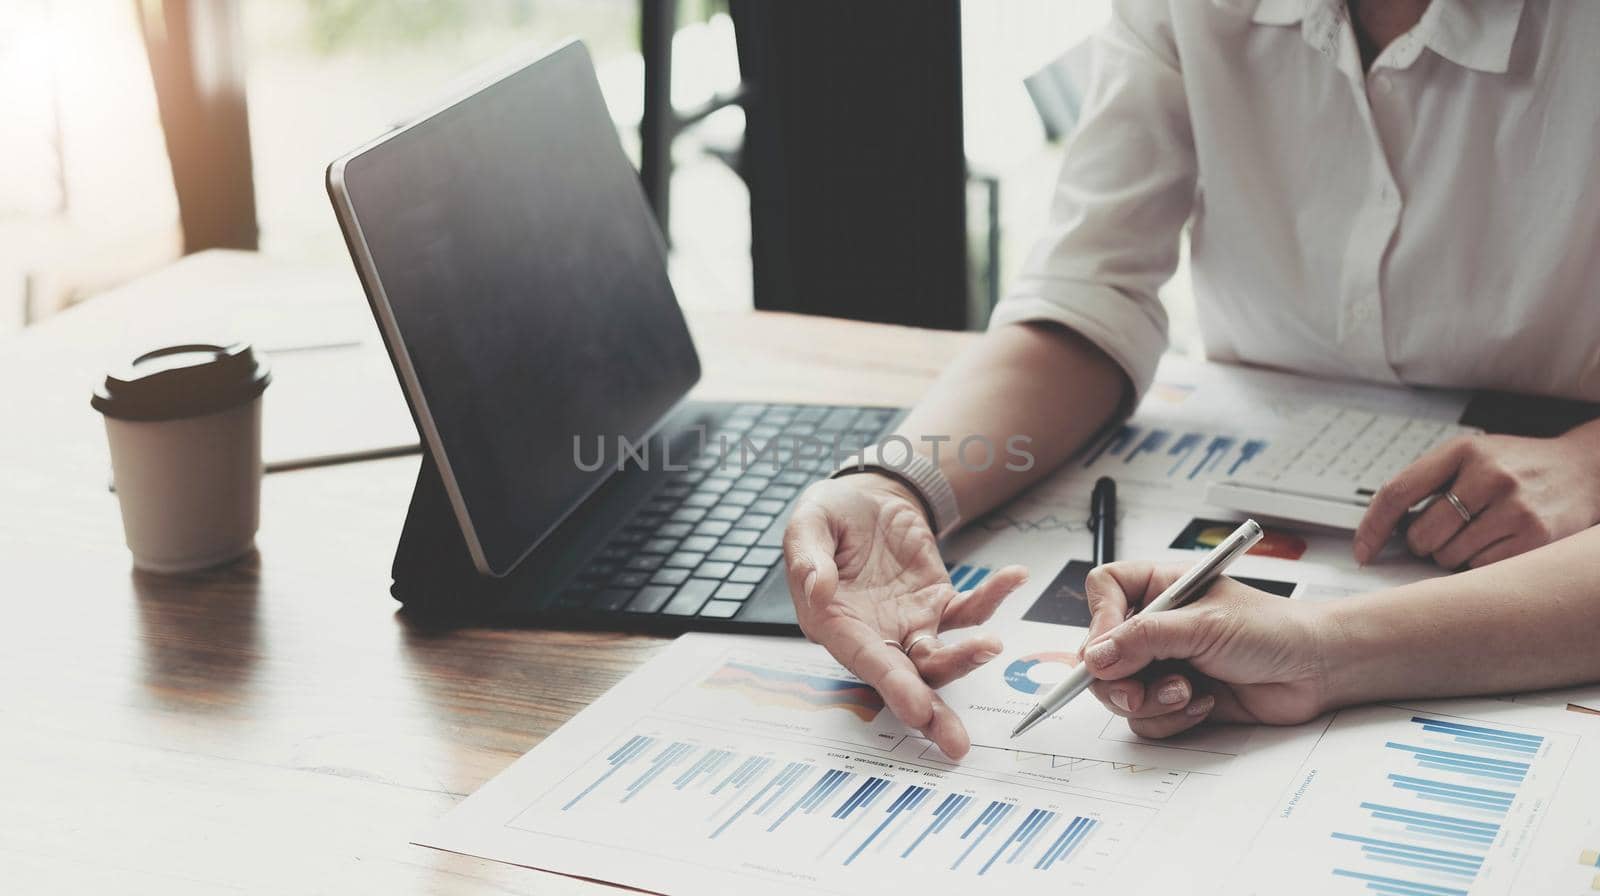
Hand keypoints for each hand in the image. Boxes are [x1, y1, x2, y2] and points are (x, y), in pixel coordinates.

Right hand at [782, 475, 1027, 758]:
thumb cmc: (828, 517)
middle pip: (907, 679)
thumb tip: (817, 586)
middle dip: (931, 713)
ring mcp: (911, 622)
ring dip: (967, 658)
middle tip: (955, 740)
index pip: (865, 660)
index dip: (892, 686)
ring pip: (942, 656)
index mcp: (835, 624)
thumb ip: (808, 557)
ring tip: (991, 645)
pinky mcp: (937, 602)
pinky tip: (1013, 577)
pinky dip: (992, 599)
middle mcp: (875, 635)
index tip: (916, 710)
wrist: (864, 497)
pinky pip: (969, 610)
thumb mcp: (807, 525)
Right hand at [1079, 563, 1330, 737]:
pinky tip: (1204, 703)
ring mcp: (1163, 664)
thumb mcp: (1203, 625)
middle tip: (1138, 692)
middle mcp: (1155, 625)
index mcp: (1159, 588)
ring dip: (1152, 701)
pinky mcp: (1176, 698)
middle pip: (1099, 653)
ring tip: (1189, 692)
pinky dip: (1171, 718)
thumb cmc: (1271, 631)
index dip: (1099, 620)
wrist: (1314, 671)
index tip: (1109, 650)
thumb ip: (1144, 639)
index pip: (1104, 591)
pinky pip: (1146, 719)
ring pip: (1120, 692)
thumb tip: (1096, 658)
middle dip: (1118, 680)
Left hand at [1354, 424, 1599, 568]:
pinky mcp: (1536, 536)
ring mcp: (1514, 506)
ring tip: (1478, 532)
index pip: (1398, 492)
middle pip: (1422, 535)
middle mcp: (1488, 475)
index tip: (1362, 551)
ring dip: (1452, 555)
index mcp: (1462, 450)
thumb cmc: (1516, 466)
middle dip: (1423, 542)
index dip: (1372, 527)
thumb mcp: (1471, 456)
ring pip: (1449, 557)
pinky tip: (1498, 542)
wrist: (1585, 469)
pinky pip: (1481, 568)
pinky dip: (1480, 564)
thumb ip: (1428, 482)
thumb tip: (1384, 529)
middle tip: (1444, 531)